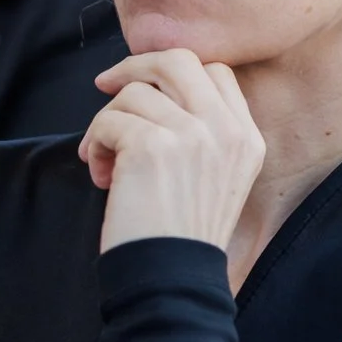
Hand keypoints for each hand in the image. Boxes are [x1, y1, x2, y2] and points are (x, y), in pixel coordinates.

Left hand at [77, 50, 264, 253]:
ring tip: (104, 162)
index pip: (216, 72)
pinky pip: (108, 120)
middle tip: (106, 87)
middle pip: (177, 61)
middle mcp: (226, 130)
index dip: (173, 74)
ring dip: (107, 122)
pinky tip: (102, 177)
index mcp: (247, 138)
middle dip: (134, 68)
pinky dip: (94, 145)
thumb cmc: (181, 235)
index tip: (145, 87)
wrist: (171, 280)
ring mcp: (191, 135)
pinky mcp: (152, 146)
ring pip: (133, 93)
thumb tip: (148, 86)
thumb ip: (202, 132)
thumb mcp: (215, 178)